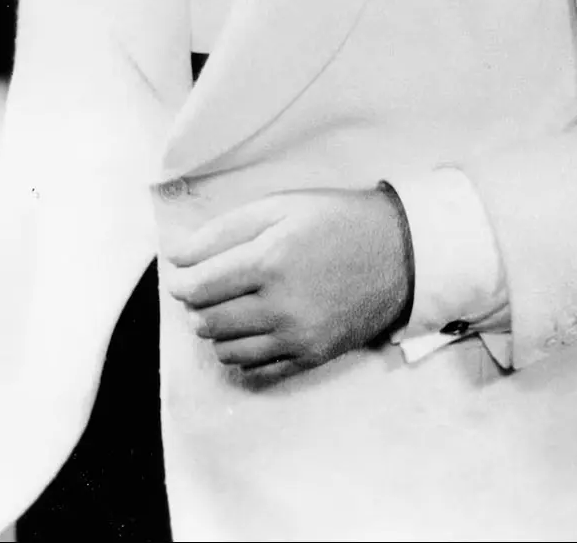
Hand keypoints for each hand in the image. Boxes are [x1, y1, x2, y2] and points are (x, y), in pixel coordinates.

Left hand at [165, 188, 409, 385]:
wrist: (398, 253)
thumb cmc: (334, 221)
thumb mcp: (278, 206)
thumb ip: (222, 231)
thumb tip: (177, 256)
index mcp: (268, 261)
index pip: (197, 287)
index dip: (178, 280)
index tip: (179, 272)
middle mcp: (279, 306)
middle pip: (206, 320)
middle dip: (195, 303)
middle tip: (206, 284)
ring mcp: (296, 337)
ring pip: (225, 349)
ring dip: (215, 329)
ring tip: (230, 304)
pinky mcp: (311, 357)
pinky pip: (254, 370)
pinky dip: (240, 353)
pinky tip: (250, 328)